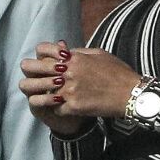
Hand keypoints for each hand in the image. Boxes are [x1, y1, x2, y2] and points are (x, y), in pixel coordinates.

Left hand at [20, 41, 140, 134]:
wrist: (131, 94)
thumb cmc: (118, 73)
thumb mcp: (99, 54)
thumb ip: (79, 52)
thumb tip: (64, 50)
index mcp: (74, 58)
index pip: (43, 50)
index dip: (38, 54)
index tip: (39, 60)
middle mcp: (68, 73)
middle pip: (34, 69)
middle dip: (28, 72)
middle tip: (27, 77)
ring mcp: (69, 91)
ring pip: (38, 94)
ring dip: (36, 95)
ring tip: (35, 96)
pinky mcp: (74, 108)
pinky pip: (55, 110)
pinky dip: (55, 110)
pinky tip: (58, 109)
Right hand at [20, 42, 86, 135]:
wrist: (84, 113)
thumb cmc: (83, 89)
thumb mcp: (82, 69)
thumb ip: (73, 56)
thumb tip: (62, 43)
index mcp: (46, 64)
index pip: (40, 50)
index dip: (49, 50)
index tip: (66, 54)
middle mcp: (37, 77)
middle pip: (26, 65)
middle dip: (42, 66)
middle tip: (61, 69)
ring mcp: (34, 92)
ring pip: (25, 84)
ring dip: (42, 82)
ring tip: (60, 83)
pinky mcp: (37, 108)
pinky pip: (34, 101)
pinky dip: (45, 99)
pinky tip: (60, 98)